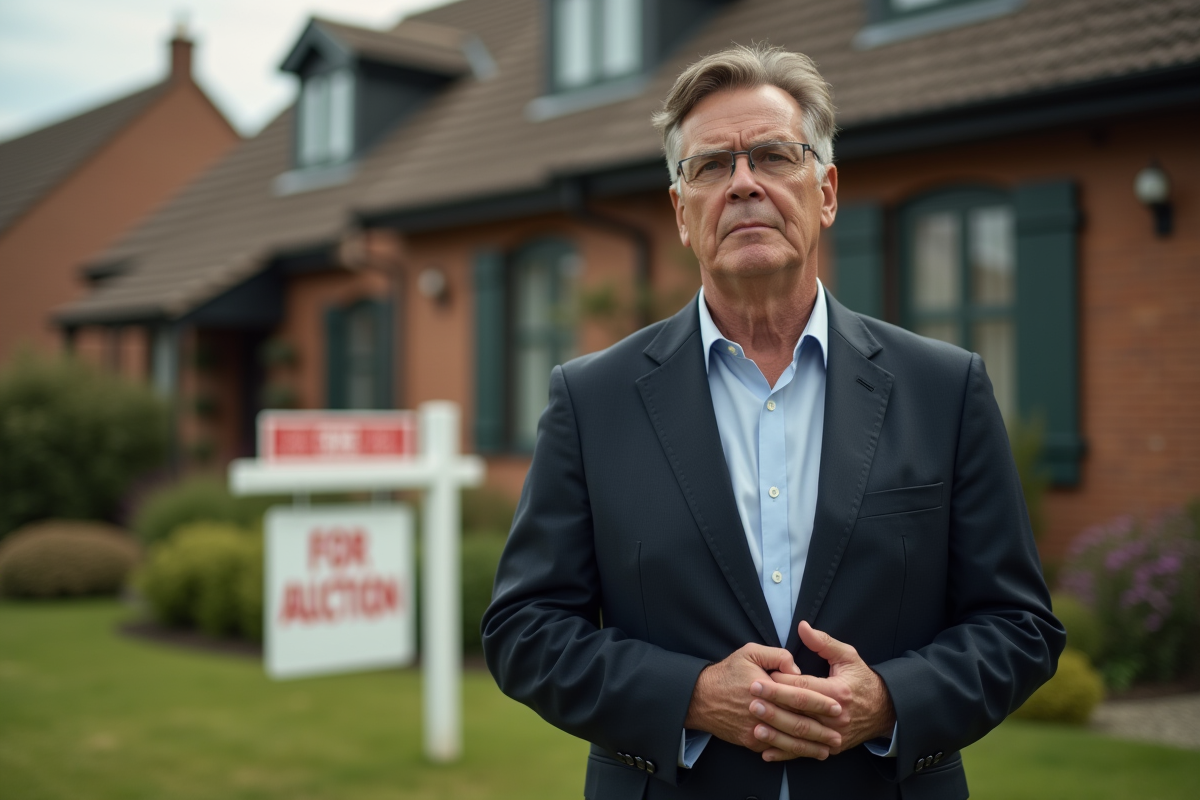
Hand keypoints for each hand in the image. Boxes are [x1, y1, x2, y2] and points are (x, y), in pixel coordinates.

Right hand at [684, 643, 841, 758]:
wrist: (700, 698)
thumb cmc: (726, 673)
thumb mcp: (750, 652)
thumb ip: (777, 655)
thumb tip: (796, 668)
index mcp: (768, 688)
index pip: (801, 698)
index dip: (821, 703)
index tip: (837, 707)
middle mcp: (764, 712)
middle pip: (800, 724)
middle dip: (822, 731)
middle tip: (840, 734)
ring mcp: (757, 730)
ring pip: (790, 742)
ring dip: (811, 747)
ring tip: (827, 748)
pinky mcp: (750, 742)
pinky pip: (775, 749)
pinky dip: (792, 753)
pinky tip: (804, 754)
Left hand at [749, 621, 895, 759]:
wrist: (885, 710)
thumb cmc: (862, 679)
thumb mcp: (848, 656)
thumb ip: (823, 642)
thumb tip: (802, 627)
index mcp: (838, 691)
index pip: (804, 687)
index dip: (780, 683)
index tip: (760, 678)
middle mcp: (836, 715)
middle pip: (799, 711)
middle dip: (773, 705)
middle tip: (750, 698)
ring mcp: (834, 734)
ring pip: (801, 735)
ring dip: (776, 733)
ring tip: (754, 726)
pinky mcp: (832, 747)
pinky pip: (806, 752)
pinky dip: (785, 753)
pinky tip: (766, 752)